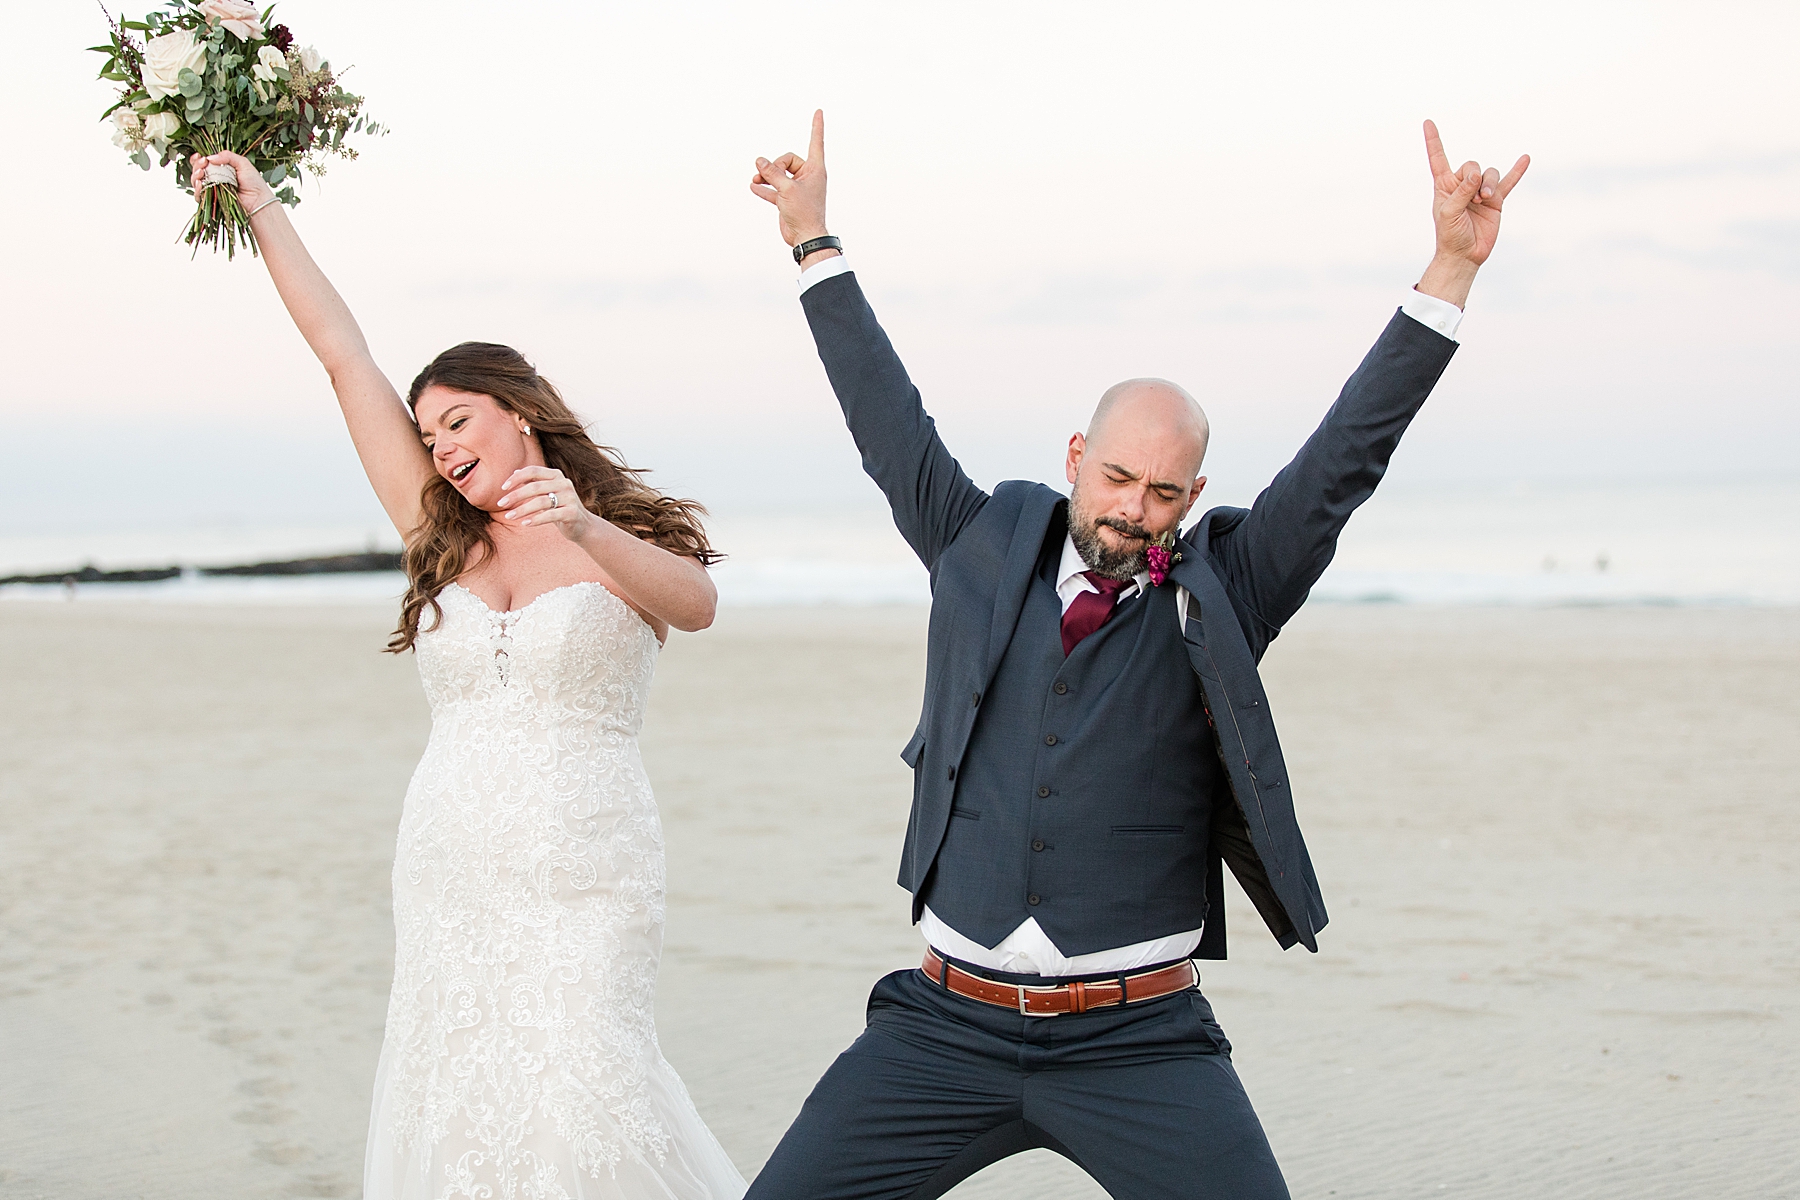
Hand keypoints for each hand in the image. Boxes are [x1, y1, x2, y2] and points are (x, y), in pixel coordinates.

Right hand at [188, 149, 275, 212]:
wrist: (258, 201)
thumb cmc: (254, 182)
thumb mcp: (243, 163)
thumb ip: (227, 156)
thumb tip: (210, 157)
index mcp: (221, 168)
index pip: (204, 162)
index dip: (198, 159)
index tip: (200, 157)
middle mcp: (215, 178)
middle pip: (197, 170)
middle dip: (197, 166)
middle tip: (204, 165)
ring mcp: (213, 189)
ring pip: (196, 182)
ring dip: (195, 176)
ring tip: (202, 174)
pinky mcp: (213, 200)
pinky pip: (199, 196)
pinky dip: (197, 190)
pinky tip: (201, 184)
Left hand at [497, 465, 592, 541]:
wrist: (583, 525)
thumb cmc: (560, 507)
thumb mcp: (547, 493)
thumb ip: (533, 482)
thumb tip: (514, 472)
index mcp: (556, 475)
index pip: (533, 471)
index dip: (516, 478)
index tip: (502, 488)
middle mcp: (564, 483)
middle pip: (535, 487)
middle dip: (515, 495)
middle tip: (500, 504)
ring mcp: (570, 498)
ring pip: (541, 502)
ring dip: (522, 510)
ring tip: (509, 516)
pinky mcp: (572, 513)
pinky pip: (550, 515)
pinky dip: (536, 519)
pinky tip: (525, 523)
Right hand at [750, 109, 830, 251]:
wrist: (805, 237)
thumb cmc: (804, 212)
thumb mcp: (786, 188)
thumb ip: (772, 173)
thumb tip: (759, 161)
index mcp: (815, 169)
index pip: (815, 141)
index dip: (817, 126)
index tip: (819, 111)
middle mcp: (808, 176)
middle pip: (787, 160)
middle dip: (774, 166)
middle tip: (767, 176)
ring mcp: (797, 188)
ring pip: (778, 174)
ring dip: (766, 176)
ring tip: (755, 181)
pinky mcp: (788, 200)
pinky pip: (774, 189)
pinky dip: (765, 188)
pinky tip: (754, 187)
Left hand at [1416, 120, 1528, 306]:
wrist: (1465, 254)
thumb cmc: (1450, 235)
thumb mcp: (1448, 213)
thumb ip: (1460, 192)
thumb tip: (1476, 174)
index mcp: (1445, 185)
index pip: (1438, 158)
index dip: (1433, 141)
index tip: (1427, 122)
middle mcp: (1463, 185)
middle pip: (1472, 165)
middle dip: (1475, 179)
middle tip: (1473, 199)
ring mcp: (1480, 191)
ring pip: (1490, 174)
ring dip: (1489, 185)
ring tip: (1485, 201)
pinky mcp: (1496, 200)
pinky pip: (1508, 181)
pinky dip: (1517, 171)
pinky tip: (1525, 158)